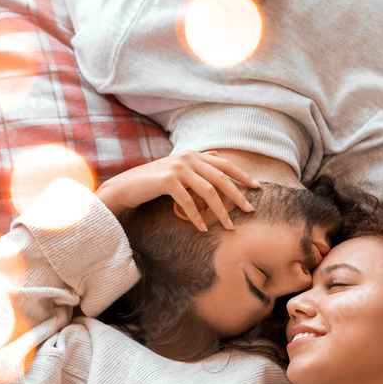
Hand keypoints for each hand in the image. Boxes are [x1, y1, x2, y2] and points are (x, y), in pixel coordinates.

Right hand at [95, 150, 257, 230]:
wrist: (126, 186)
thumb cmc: (153, 181)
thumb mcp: (178, 167)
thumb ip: (197, 162)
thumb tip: (217, 155)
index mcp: (193, 155)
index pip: (224, 164)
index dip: (242, 175)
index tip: (257, 186)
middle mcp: (187, 158)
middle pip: (221, 177)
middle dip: (238, 194)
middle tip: (250, 209)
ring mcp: (177, 168)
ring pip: (208, 190)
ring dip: (221, 211)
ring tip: (230, 226)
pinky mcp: (166, 181)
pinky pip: (188, 201)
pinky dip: (197, 216)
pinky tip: (202, 228)